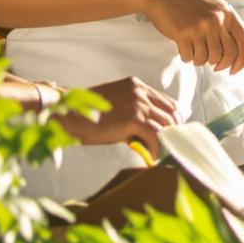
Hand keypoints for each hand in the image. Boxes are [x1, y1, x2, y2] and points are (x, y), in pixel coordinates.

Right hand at [54, 75, 178, 150]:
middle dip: (174, 131)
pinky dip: (157, 148)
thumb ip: (133, 112)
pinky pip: (155, 135)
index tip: (174, 132)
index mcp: (136, 86)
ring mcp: (138, 104)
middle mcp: (140, 92)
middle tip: (172, 146)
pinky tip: (153, 156)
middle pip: (171, 112)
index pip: (167, 101)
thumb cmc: (87, 114)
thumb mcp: (115, 105)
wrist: (69, 114)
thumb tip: (148, 133)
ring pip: (165, 124)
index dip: (174, 118)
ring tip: (163, 153)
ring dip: (167, 141)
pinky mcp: (134, 118)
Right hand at [136, 0, 243, 71]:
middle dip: (220, 64)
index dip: (243, 59)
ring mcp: (200, 27)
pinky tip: (183, 48)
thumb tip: (235, 55)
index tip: (234, 70)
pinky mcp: (183, 34)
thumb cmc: (188, 1)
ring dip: (200, 60)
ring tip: (194, 51)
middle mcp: (216, 20)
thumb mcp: (213, 7)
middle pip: (227, 54)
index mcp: (227, 12)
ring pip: (207, 58)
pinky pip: (189, 57)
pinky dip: (186, 57)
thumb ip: (225, 25)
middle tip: (213, 66)